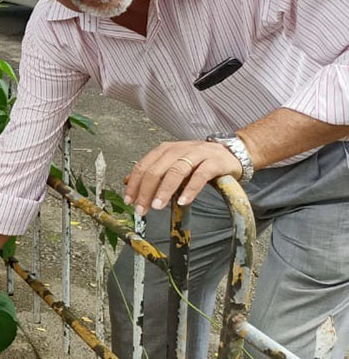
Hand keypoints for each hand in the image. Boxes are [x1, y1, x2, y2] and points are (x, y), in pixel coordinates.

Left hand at [123, 139, 240, 214]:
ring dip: (164, 191)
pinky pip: (200, 176)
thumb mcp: (173, 164)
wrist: (231, 153)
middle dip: (146, 191)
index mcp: (165, 150)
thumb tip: (127, 182)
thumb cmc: (199, 161)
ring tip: (157, 206)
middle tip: (142, 209)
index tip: (129, 200)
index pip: (143, 166)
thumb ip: (153, 172)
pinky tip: (183, 201)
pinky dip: (190, 189)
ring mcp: (197, 154)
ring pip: (175, 172)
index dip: (134, 184)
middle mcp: (178, 149)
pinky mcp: (214, 162)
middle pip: (156, 170)